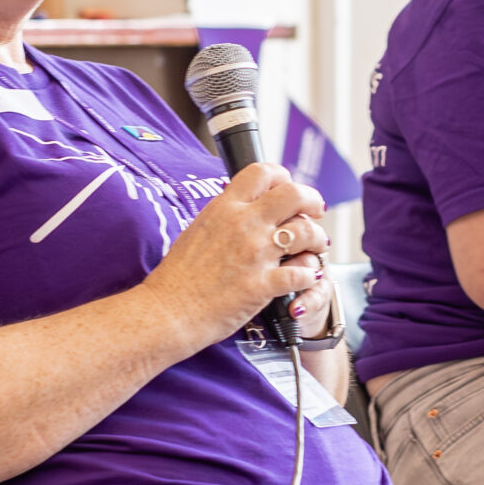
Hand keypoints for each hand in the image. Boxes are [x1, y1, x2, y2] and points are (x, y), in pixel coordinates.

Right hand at [141, 163, 329, 341]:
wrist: (167, 312)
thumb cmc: (177, 278)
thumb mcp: (196, 231)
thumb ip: (222, 217)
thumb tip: (239, 208)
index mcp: (224, 209)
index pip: (262, 172)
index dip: (282, 176)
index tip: (288, 186)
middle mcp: (243, 225)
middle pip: (294, 194)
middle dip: (311, 199)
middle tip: (315, 210)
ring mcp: (255, 254)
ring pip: (305, 231)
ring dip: (316, 238)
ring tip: (316, 245)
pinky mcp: (263, 285)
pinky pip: (302, 272)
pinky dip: (309, 274)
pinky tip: (305, 276)